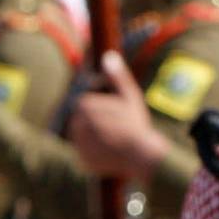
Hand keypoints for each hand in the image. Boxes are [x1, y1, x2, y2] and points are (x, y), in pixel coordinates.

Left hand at [69, 52, 168, 178]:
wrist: (141, 156)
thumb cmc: (137, 124)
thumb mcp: (129, 95)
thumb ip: (116, 76)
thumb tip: (108, 56)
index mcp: (84, 105)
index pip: (85, 106)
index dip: (101, 111)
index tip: (115, 117)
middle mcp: (76, 124)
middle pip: (82, 123)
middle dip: (96, 126)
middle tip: (115, 132)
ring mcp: (78, 145)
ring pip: (83, 140)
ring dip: (94, 141)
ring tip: (113, 144)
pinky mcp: (83, 162)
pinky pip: (86, 158)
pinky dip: (95, 157)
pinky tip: (110, 155)